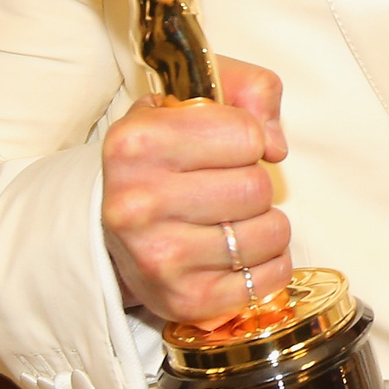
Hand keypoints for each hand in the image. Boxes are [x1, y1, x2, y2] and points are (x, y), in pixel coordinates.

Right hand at [102, 56, 290, 323]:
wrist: (112, 228)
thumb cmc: (162, 157)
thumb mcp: (191, 98)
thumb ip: (248, 87)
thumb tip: (276, 145)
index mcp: (136, 144)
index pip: (246, 134)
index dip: (246, 138)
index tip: (223, 147)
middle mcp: (138, 204)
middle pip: (257, 186)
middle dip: (253, 183)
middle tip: (223, 187)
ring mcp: (160, 258)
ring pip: (270, 232)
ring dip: (264, 223)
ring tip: (229, 219)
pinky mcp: (187, 301)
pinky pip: (271, 276)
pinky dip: (269, 262)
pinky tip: (237, 252)